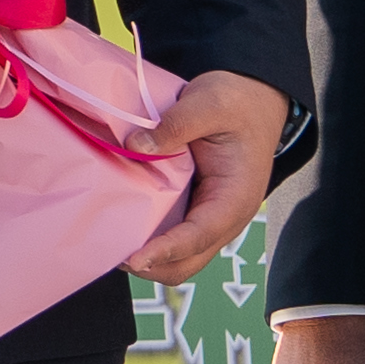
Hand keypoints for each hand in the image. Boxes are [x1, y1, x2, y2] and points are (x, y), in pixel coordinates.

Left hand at [121, 71, 288, 280]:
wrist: (254, 98)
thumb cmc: (237, 102)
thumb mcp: (208, 103)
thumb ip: (175, 125)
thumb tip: (135, 146)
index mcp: (236, 197)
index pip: (200, 235)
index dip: (166, 250)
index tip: (134, 258)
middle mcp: (226, 217)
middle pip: (188, 261)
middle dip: (152, 265)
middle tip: (111, 252)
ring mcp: (212, 217)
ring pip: (181, 257)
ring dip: (149, 257)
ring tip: (112, 244)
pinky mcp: (198, 209)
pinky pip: (175, 237)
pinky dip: (152, 240)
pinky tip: (125, 226)